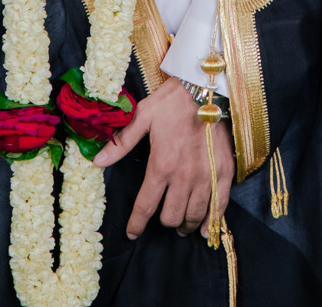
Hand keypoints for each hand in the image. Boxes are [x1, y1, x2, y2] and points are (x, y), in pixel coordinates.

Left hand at [93, 77, 233, 238]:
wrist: (206, 88)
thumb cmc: (172, 102)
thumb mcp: (142, 117)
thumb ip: (121, 143)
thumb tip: (97, 161)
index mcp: (161, 165)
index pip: (145, 206)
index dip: (136, 224)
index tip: (132, 233)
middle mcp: (183, 176)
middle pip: (171, 216)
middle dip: (164, 222)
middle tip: (163, 219)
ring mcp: (206, 176)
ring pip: (194, 215)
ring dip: (185, 224)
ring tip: (181, 224)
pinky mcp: (224, 171)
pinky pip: (219, 205)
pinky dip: (212, 221)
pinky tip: (206, 228)